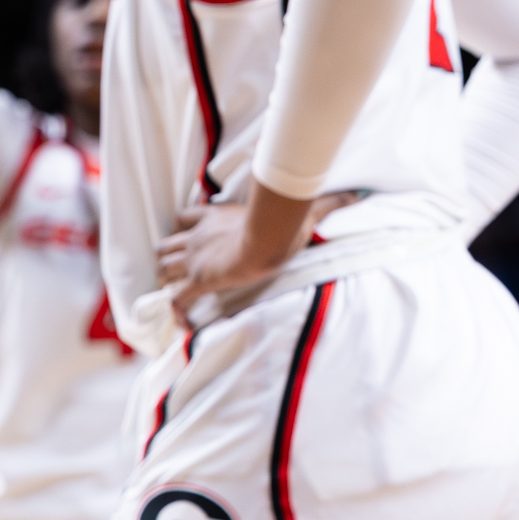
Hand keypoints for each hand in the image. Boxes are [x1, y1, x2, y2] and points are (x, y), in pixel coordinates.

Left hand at [156, 189, 359, 328]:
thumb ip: (326, 202)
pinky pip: (176, 300)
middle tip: (179, 270)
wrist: (268, 240)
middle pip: (167, 244)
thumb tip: (355, 195)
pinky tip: (184, 324)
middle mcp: (200, 237)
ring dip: (168, 280)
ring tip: (178, 293)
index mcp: (216, 217)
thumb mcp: (302, 211)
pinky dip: (176, 312)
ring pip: (163, 268)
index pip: (186, 216)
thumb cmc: (282, 225)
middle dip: (169, 257)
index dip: (185, 227)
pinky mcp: (198, 280)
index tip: (191, 239)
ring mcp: (196, 259)